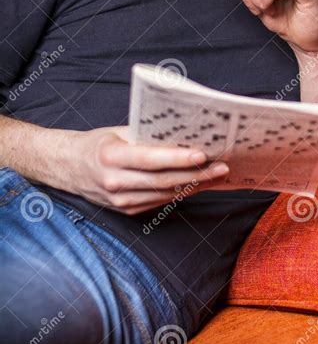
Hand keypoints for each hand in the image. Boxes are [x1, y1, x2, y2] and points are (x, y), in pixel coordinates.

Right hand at [68, 126, 228, 214]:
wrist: (69, 169)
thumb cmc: (98, 144)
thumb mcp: (117, 132)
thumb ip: (147, 134)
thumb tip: (183, 132)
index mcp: (111, 157)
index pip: (150, 159)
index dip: (178, 158)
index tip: (202, 154)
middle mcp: (116, 182)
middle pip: (164, 180)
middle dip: (197, 174)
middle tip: (222, 166)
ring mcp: (122, 201)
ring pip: (166, 194)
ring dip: (195, 185)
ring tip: (218, 174)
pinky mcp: (128, 211)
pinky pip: (161, 201)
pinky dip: (182, 192)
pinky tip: (199, 184)